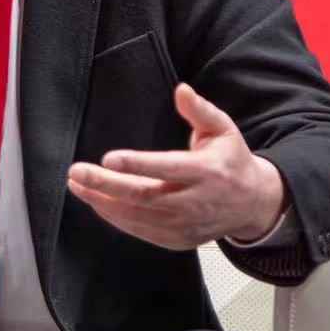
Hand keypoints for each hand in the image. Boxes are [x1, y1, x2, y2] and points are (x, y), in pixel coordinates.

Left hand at [66, 84, 287, 250]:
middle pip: (144, 196)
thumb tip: (181, 90)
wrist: (252, 204)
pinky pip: (141, 231)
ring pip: (138, 217)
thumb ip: (200, 110)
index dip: (137, 164)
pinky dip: (116, 218)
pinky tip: (98, 203)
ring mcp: (185, 225)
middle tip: (77, 172)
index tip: (108, 158)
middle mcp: (194, 202)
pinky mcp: (178, 240)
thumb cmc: (231, 161)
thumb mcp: (223, 130)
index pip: (167, 168)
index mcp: (206, 172)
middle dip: (106, 185)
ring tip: (78, 186)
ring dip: (103, 202)